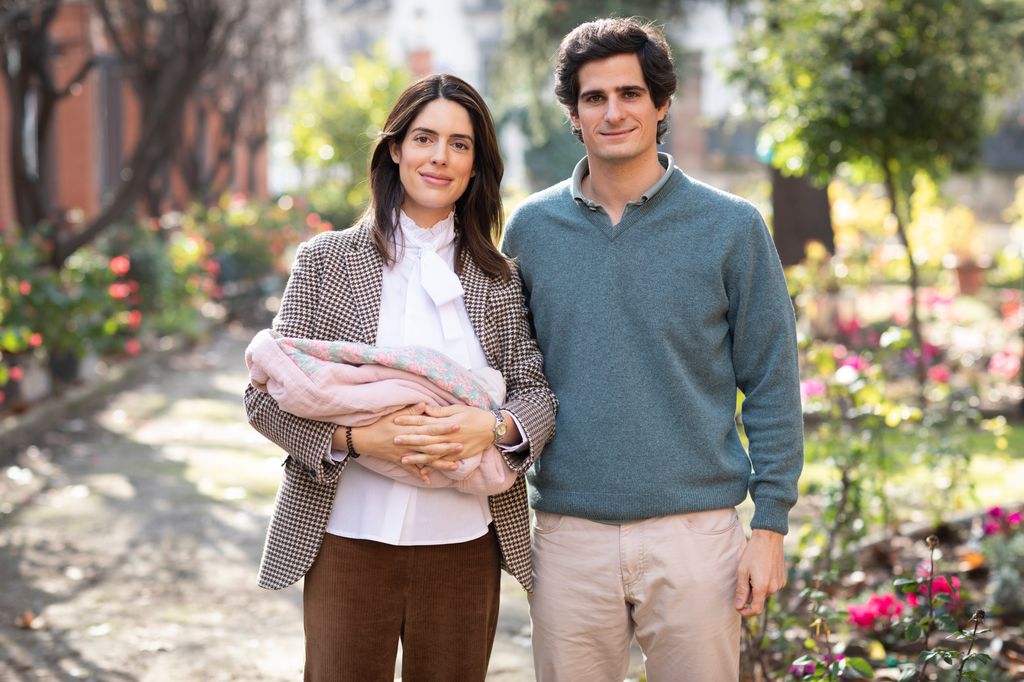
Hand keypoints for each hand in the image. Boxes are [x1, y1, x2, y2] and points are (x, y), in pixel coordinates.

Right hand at [332, 404, 461, 479]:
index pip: (430, 427)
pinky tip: (430, 479)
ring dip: (440, 463)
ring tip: (455, 465)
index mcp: (410, 429)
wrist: (362, 438)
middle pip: (431, 445)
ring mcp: (405, 453)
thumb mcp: (394, 414)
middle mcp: (409, 442)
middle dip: (447, 446)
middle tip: (462, 446)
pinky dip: (420, 474)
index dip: (444, 427)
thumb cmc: (379, 423)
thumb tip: (426, 405)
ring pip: (426, 459)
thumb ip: (412, 411)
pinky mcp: (399, 461)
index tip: (457, 425)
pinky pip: (411, 469)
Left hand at [393, 404, 496, 466]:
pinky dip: (433, 466)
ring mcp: (453, 447)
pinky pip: (443, 462)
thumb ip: (439, 411)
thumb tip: (424, 408)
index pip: (424, 421)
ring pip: (432, 454)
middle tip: (394, 440)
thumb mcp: (457, 409)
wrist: (492, 429)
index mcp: (446, 423)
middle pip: (425, 439)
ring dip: (417, 457)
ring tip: (403, 459)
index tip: (396, 420)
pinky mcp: (458, 456)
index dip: (410, 421)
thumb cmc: (474, 415)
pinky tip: (422, 470)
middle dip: (409, 440)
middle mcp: (447, 436)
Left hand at [734, 529, 786, 615]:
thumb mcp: (742, 571)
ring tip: (753, 571)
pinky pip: (771, 587)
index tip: (739, 608)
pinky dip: (764, 583)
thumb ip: (741, 590)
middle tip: (744, 578)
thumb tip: (739, 606)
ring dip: (757, 588)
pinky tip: (761, 569)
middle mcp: (774, 588)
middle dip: (750, 595)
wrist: (769, 538)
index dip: (746, 612)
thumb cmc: (753, 553)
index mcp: (763, 587)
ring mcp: (780, 584)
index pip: (756, 609)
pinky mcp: (782, 579)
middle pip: (759, 600)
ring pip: (765, 593)